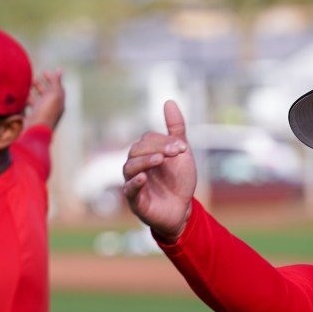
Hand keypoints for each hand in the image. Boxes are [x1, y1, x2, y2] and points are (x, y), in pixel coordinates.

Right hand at [24, 69, 65, 130]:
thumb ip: (56, 82)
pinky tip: (15, 97)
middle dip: (38, 85)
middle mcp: (48, 109)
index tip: (43, 71)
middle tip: (30, 77)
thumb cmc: (46, 112)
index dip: (51, 79)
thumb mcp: (54, 95)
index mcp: (57, 103)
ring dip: (28, 92)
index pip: (56, 88)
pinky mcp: (28, 119)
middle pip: (44, 94)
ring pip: (34, 101)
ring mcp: (38, 114)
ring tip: (21, 85)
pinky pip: (25, 108)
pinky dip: (21, 102)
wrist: (34, 131)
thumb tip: (60, 70)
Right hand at [123, 100, 197, 242]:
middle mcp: (136, 166)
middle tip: (175, 153)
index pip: (147, 140)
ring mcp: (134, 183)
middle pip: (136, 151)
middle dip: (156, 149)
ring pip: (129, 168)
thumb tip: (169, 101)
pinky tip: (143, 178)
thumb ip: (175, 128)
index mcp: (146, 153)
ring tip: (160, 160)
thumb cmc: (179, 180)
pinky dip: (134, 183)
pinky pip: (129, 190)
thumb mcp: (181, 153)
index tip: (181, 148)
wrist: (183, 210)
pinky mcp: (135, 201)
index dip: (164, 141)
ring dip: (145, 162)